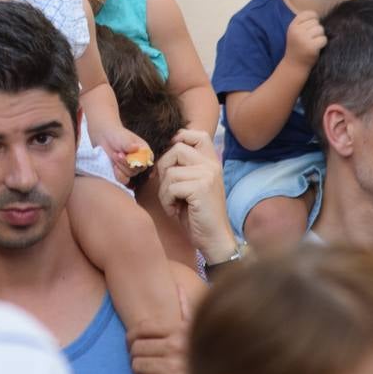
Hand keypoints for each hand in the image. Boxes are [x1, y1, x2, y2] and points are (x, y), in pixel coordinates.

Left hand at [96, 123, 152, 175]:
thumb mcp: (124, 138)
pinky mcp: (124, 173)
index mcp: (145, 152)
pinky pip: (124, 180)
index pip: (147, 161)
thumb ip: (129, 144)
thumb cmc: (117, 135)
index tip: (127, 155)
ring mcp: (132, 168)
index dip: (138, 161)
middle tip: (118, 154)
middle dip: (126, 162)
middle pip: (138, 169)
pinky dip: (119, 175)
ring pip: (130, 174)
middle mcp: (141, 161)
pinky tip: (114, 167)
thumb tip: (135, 148)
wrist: (106, 138)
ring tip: (115, 155)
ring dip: (120, 166)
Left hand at [128, 284, 195, 373]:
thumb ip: (188, 311)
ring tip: (142, 373)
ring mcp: (173, 367)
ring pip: (137, 365)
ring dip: (137, 371)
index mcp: (180, 332)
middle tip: (137, 361)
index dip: (131, 336)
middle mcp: (176, 347)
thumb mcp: (200, 332)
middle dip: (134, 355)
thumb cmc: (208, 359)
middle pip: (136, 347)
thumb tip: (178, 287)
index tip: (130, 344)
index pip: (143, 328)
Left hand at [155, 128, 236, 263]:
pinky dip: (167, 201)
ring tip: (174, 203)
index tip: (170, 160)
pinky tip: (176, 210)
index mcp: (212, 162)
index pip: (197, 134)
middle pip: (176, 150)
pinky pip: (170, 187)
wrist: (214, 239)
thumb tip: (158, 155)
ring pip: (170, 171)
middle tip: (169, 190)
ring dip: (164, 191)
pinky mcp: (201, 188)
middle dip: (164, 169)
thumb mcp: (192, 186)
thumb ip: (183, 168)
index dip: (179, 139)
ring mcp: (207, 175)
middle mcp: (212, 165)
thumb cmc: (198, 215)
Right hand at [284, 11, 325, 68]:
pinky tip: (316, 48)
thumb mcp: (295, 32)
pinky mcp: (311, 47)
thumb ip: (303, 23)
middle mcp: (297, 31)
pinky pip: (324, 39)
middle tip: (310, 39)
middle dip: (316, 30)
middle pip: (316, 22)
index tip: (311, 27)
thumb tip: (318, 15)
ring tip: (313, 43)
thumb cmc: (297, 47)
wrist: (294, 65)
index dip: (314, 18)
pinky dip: (322, 43)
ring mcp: (304, 39)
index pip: (308, 14)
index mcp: (292, 26)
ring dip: (320, 36)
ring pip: (320, 30)